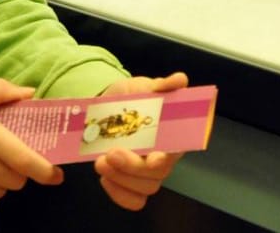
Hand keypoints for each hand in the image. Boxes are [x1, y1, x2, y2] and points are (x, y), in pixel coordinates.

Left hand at [94, 72, 187, 210]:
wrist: (109, 106)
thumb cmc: (134, 97)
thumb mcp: (145, 86)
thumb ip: (163, 85)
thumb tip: (179, 79)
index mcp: (173, 135)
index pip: (176, 152)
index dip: (166, 158)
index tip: (153, 159)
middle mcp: (164, 157)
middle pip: (157, 175)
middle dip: (132, 168)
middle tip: (109, 153)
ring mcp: (147, 172)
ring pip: (144, 188)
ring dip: (121, 179)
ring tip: (99, 162)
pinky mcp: (131, 181)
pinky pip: (132, 199)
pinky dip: (118, 194)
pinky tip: (105, 178)